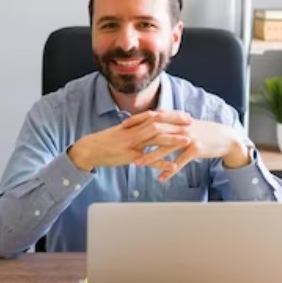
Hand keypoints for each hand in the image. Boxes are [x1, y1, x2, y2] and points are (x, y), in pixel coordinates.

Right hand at [68, 111, 192, 171]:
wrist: (90, 149)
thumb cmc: (107, 141)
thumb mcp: (122, 131)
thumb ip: (136, 128)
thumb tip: (148, 125)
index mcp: (134, 124)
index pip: (156, 115)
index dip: (171, 114)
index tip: (184, 115)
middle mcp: (134, 131)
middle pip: (158, 123)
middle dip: (176, 122)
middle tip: (191, 123)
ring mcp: (132, 143)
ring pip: (155, 139)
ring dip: (173, 139)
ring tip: (188, 141)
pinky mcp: (129, 156)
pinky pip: (148, 160)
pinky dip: (161, 163)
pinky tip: (173, 167)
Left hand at [125, 111, 250, 180]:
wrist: (224, 137)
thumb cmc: (201, 131)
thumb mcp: (184, 124)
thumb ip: (168, 122)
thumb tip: (151, 122)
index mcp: (175, 118)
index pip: (152, 117)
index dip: (137, 121)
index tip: (123, 126)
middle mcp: (179, 126)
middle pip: (155, 132)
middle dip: (139, 139)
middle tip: (125, 147)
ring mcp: (188, 137)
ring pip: (165, 148)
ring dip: (150, 157)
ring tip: (138, 165)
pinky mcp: (195, 149)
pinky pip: (179, 162)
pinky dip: (169, 171)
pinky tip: (161, 178)